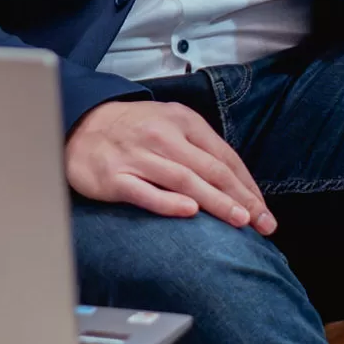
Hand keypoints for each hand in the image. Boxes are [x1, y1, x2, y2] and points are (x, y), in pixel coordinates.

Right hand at [66, 100, 277, 234]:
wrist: (79, 125)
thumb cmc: (131, 129)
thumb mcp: (168, 123)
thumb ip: (199, 147)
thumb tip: (236, 182)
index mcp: (181, 120)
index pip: (224, 155)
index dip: (247, 185)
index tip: (264, 210)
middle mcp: (162, 136)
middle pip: (210, 168)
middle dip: (242, 198)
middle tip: (264, 223)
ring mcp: (138, 156)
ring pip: (184, 180)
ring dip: (216, 201)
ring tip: (240, 220)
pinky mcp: (115, 177)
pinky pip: (145, 192)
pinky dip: (168, 202)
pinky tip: (189, 211)